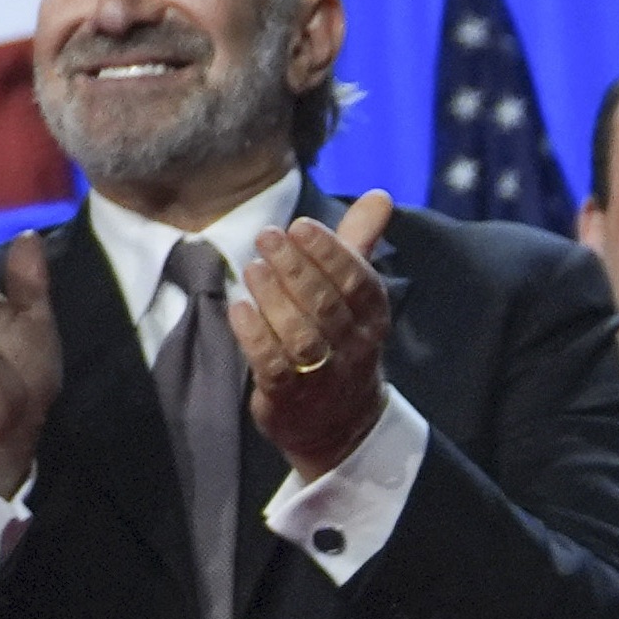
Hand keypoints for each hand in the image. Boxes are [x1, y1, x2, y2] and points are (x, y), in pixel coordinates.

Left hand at [235, 199, 393, 482]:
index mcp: (372, 318)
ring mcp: (322, 376)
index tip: (300, 224)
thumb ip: (359, 243)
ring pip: (301, 336)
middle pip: (327, 305)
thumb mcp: (354, 294)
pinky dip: (256, 336)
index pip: (359, 282)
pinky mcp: (289, 398)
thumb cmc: (341, 340)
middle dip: (296, 267)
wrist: (339, 424)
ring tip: (252, 267)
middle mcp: (353, 347)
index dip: (331, 253)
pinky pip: (273, 367)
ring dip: (274, 299)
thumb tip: (380, 195)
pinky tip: (238, 309)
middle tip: (267, 236)